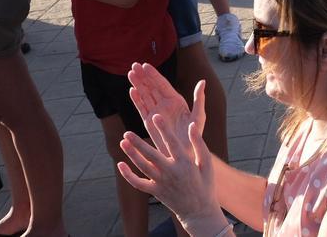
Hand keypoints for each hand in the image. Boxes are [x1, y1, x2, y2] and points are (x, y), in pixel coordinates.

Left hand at [118, 67, 219, 223]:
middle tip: (127, 132)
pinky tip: (120, 164)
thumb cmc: (205, 184)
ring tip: (123, 142)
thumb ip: (198, 144)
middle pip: (151, 155)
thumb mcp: (206, 163)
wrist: (198, 210)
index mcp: (185, 163)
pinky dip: (128, 175)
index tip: (155, 117)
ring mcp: (161, 183)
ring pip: (142, 167)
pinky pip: (138, 183)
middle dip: (138, 143)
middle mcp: (171, 172)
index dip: (163, 129)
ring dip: (131, 155)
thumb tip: (191, 126)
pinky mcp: (154, 191)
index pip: (172, 143)